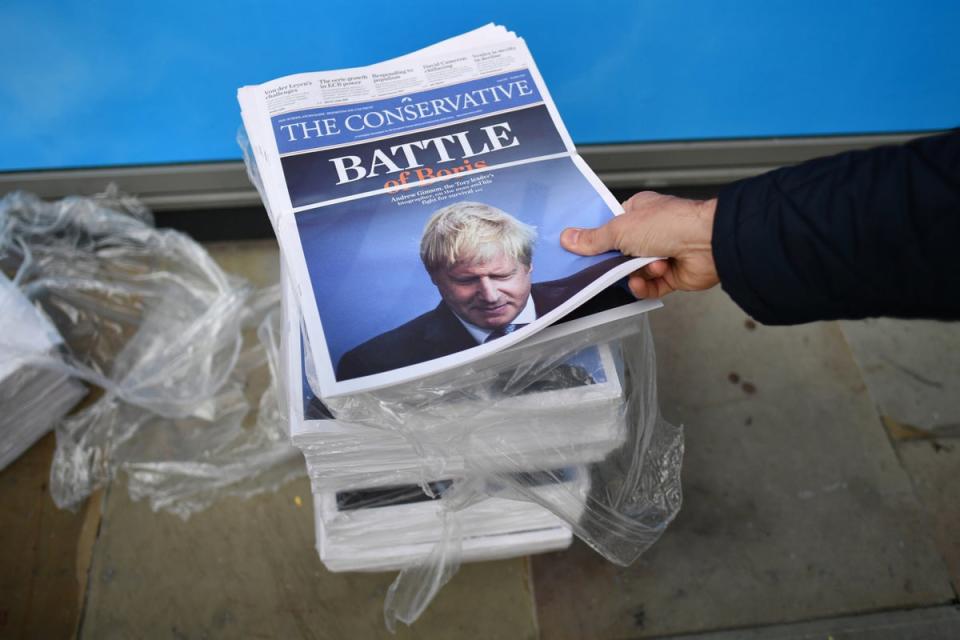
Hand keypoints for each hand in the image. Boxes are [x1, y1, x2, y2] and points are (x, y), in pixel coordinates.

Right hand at [560, 191, 719, 297]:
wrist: (707, 243)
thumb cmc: (670, 224)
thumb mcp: (620, 229)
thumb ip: (593, 239)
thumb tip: (568, 238)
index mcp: (638, 211)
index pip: (610, 226)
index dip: (597, 238)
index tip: (582, 249)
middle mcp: (650, 232)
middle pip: (618, 253)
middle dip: (615, 262)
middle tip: (609, 264)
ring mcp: (661, 254)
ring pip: (632, 273)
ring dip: (635, 273)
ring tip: (647, 265)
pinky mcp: (670, 275)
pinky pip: (648, 287)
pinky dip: (644, 286)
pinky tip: (645, 280)